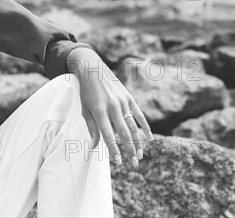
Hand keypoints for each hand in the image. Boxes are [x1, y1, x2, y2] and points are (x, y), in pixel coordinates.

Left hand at [67, 48, 153, 166]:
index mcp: (99, 110)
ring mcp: (122, 102)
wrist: (93, 70)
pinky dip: (145, 127)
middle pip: (123, 133)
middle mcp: (112, 107)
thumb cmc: (86, 92)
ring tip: (140, 155)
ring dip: (138, 142)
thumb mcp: (84, 109)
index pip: (108, 134)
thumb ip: (91, 127)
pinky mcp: (129, 98)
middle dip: (129, 150)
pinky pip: (139, 114)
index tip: (118, 162)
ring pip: (133, 126)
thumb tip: (94, 146)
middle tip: (133, 163)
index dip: (114, 149)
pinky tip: (149, 138)